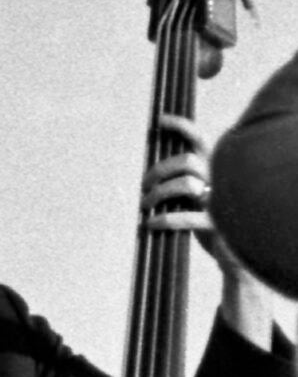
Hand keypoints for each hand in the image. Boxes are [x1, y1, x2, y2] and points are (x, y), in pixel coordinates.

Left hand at [151, 115, 280, 344]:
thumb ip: (180, 182)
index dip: (180, 126)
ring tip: (144, 207)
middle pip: (185, 160)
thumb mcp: (195, 197)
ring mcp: (221, 199)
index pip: (199, 139)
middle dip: (158, 171)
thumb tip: (150, 175)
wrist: (233, 255)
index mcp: (215, 168)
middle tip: (144, 187)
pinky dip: (162, 219)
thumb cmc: (208, 221)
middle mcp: (221, 178)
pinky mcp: (217, 222)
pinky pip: (185, 216)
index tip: (158, 121)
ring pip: (184, 183)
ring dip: (157, 194)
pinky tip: (149, 224)